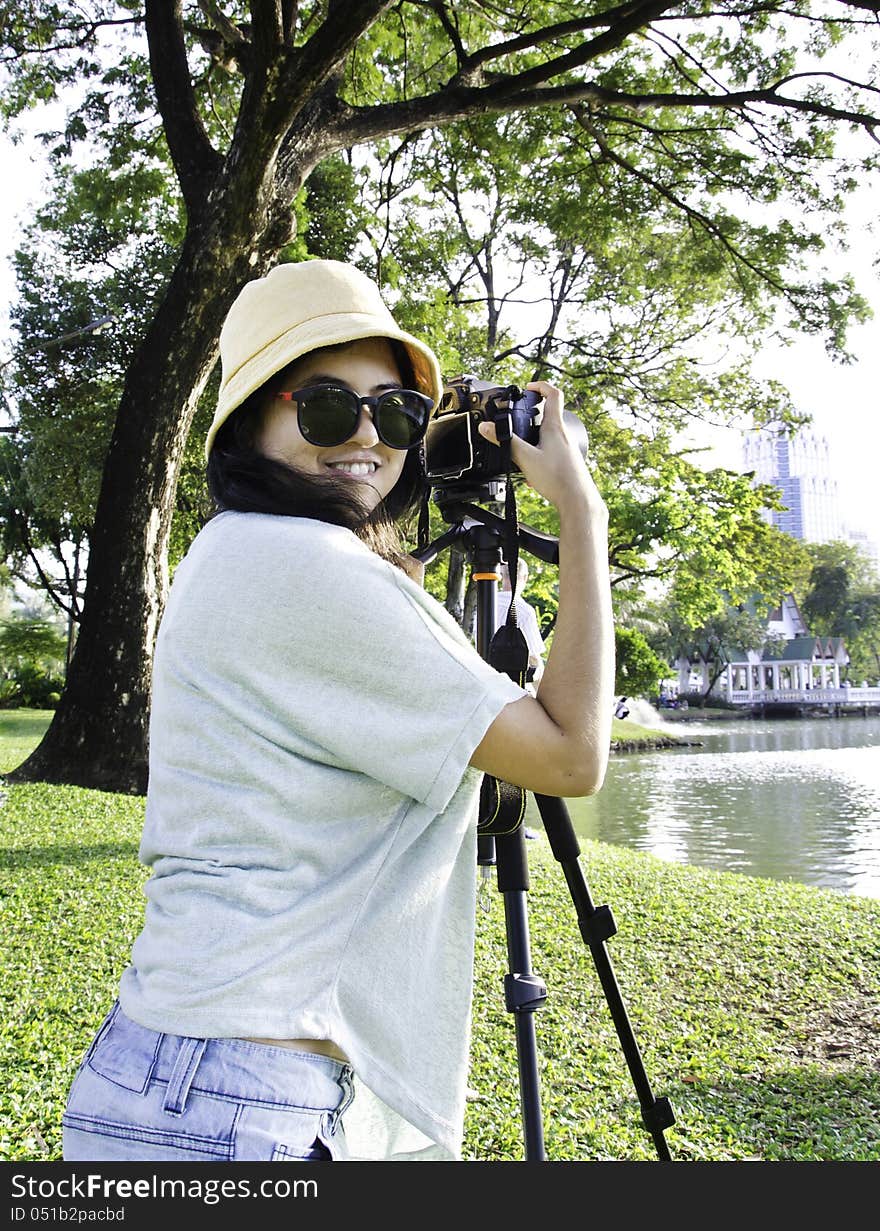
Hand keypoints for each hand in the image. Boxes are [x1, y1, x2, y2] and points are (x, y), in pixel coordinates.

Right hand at [477, 381, 604, 515]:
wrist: (577, 500)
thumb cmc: (557, 478)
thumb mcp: (525, 458)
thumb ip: (505, 441)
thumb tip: (487, 428)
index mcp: (554, 427)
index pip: (553, 394)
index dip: (540, 386)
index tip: (527, 388)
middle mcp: (563, 434)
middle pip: (549, 414)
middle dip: (531, 414)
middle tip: (517, 418)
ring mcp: (567, 447)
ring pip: (548, 434)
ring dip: (533, 437)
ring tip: (521, 449)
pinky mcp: (567, 460)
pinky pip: (550, 450)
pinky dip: (538, 454)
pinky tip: (531, 472)